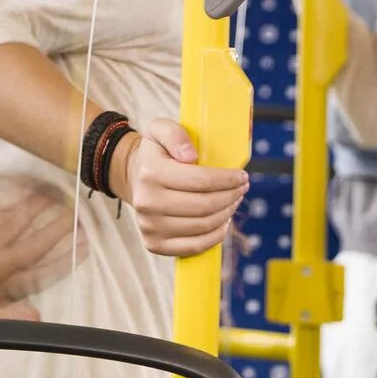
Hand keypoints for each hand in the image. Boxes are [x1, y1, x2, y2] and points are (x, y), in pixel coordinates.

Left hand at [0, 185, 76, 318]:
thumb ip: (12, 314)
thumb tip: (39, 317)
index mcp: (6, 287)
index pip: (46, 272)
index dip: (69, 258)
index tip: (87, 245)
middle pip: (40, 243)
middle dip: (62, 227)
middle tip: (78, 212)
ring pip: (22, 220)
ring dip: (42, 204)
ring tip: (57, 192)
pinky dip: (15, 195)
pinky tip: (27, 185)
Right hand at [113, 118, 248, 256]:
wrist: (134, 179)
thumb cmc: (155, 154)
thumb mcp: (160, 130)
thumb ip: (175, 134)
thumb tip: (191, 156)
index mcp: (151, 173)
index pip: (201, 181)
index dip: (228, 180)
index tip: (242, 176)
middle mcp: (147, 203)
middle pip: (205, 206)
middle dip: (231, 196)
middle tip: (242, 188)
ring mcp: (149, 227)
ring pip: (203, 226)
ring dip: (227, 214)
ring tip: (234, 201)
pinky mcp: (154, 244)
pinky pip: (194, 247)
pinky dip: (215, 236)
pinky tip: (223, 222)